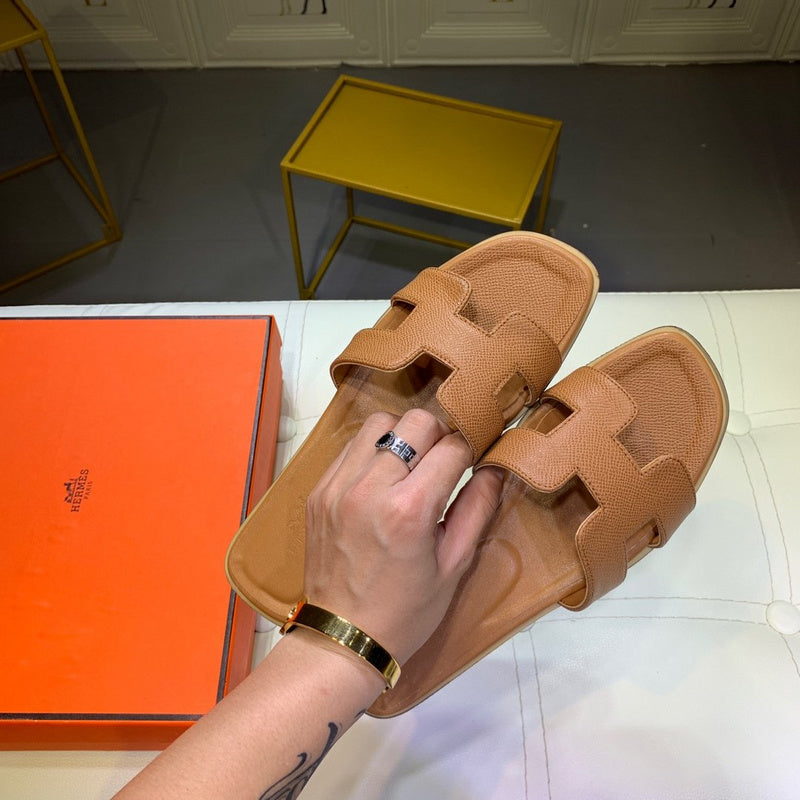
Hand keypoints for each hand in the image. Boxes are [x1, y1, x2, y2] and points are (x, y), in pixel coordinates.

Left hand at [303, 408, 502, 664]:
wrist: (342, 638)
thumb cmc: (405, 611)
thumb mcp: (454, 565)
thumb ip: (477, 508)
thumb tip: (495, 466)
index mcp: (409, 510)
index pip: (452, 447)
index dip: (472, 447)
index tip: (475, 456)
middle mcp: (369, 488)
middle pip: (415, 421)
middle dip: (439, 434)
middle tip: (444, 461)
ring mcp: (337, 486)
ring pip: (379, 423)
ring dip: (403, 435)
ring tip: (411, 466)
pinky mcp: (318, 490)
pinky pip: (351, 447)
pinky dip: (373, 452)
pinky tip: (383, 480)